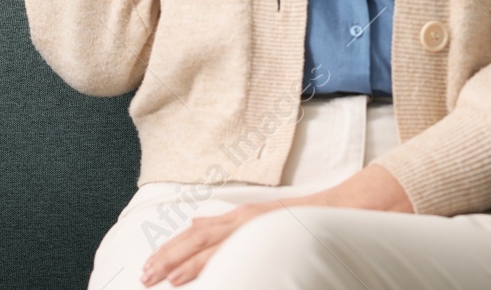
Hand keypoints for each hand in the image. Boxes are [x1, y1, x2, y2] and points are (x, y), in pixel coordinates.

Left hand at [140, 164, 410, 284]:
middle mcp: (244, 219)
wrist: (346, 212)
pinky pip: (236, 250)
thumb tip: (203, 228)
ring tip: (160, 279)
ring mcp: (256, 226)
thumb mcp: (264, 224)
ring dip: (182, 262)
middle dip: (167, 257)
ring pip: (210, 245)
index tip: (152, 267)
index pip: (198, 233)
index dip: (172, 249)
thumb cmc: (308, 223)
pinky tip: (195, 275)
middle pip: (195, 238)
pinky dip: (213, 261)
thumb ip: (233, 230)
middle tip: (144, 277)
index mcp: (241, 219)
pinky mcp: (267, 233)